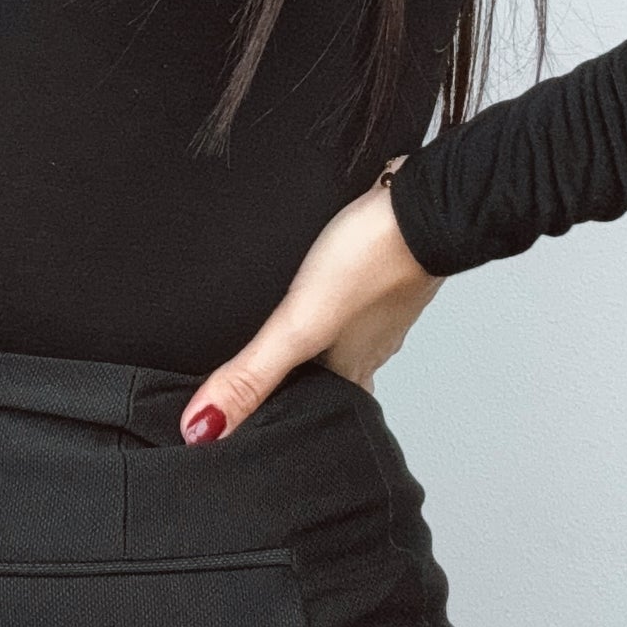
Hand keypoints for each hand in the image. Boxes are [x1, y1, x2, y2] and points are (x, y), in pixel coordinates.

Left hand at [179, 156, 442, 442]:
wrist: (422, 199)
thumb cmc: (372, 259)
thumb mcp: (298, 325)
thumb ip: (253, 374)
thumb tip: (204, 427)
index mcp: (350, 369)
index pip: (317, 411)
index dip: (288, 418)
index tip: (258, 427)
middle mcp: (367, 344)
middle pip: (329, 375)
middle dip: (299, 379)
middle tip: (266, 383)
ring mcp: (378, 307)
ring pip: (341, 335)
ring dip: (316, 337)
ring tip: (283, 333)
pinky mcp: (379, 267)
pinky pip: (352, 292)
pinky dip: (333, 294)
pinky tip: (317, 279)